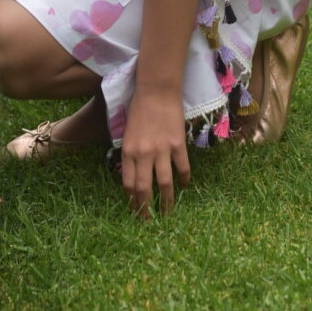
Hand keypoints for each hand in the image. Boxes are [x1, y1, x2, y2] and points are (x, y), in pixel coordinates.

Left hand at [121, 89, 189, 217]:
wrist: (157, 89)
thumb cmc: (139, 106)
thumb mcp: (127, 131)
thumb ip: (130, 152)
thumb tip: (133, 172)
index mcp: (127, 151)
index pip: (128, 184)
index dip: (132, 200)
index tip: (135, 211)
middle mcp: (143, 154)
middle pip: (144, 189)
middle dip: (146, 209)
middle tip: (149, 221)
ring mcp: (161, 150)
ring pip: (164, 184)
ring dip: (166, 202)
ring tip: (168, 213)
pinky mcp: (177, 145)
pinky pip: (182, 168)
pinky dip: (184, 180)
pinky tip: (185, 186)